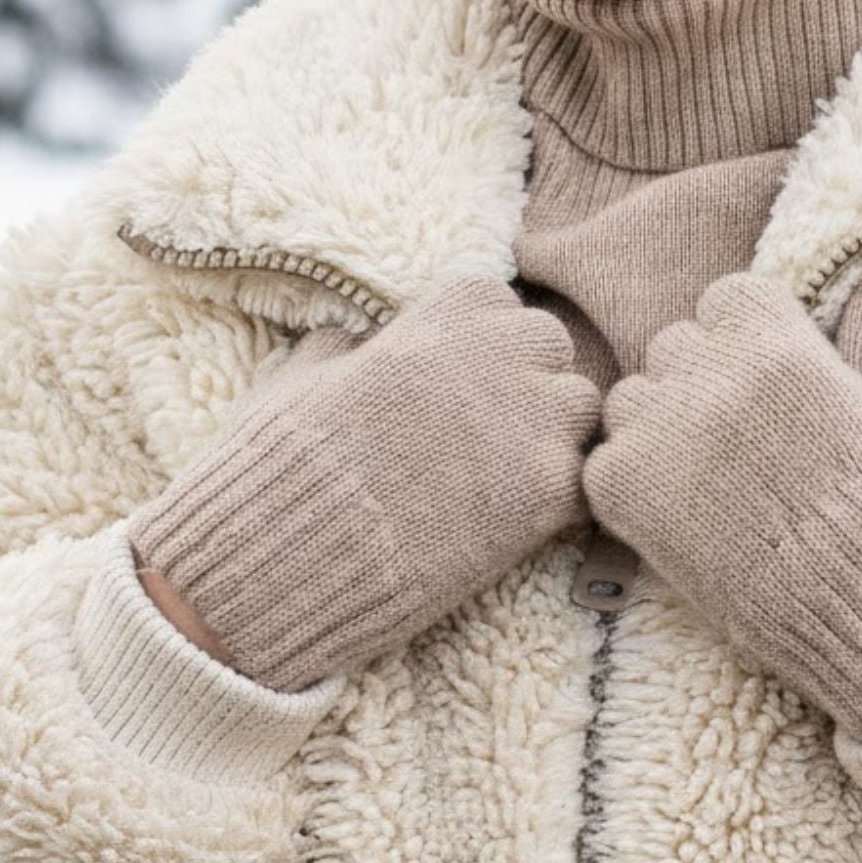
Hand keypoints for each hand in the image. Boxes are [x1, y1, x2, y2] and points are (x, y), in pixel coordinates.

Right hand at [131, 271, 601, 693]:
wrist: (276, 561)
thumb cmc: (279, 465)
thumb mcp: (303, 375)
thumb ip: (349, 345)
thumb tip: (364, 338)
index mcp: (440, 316)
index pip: (497, 302)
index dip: (477, 342)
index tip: (455, 378)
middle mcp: (494, 354)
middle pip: (550, 345)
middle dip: (526, 379)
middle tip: (487, 429)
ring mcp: (527, 422)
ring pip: (582, 405)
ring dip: (552, 434)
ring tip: (503, 474)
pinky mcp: (544, 493)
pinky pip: (586, 478)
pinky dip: (560, 498)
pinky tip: (515, 519)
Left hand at [583, 265, 861, 741]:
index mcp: (778, 341)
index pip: (728, 299)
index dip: (747, 342)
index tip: (770, 385)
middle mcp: (713, 374)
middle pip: (676, 347)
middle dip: (703, 384)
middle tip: (746, 447)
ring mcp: (665, 432)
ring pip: (631, 400)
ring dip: (660, 431)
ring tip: (713, 487)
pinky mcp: (628, 493)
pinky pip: (605, 464)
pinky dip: (634, 489)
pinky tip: (685, 523)